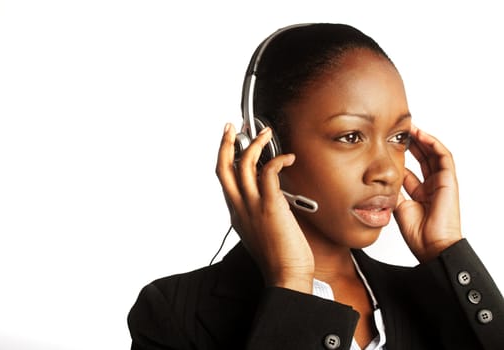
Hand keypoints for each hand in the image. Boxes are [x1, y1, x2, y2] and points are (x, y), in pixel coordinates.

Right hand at [215, 123, 313, 292]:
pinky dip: (278, 160)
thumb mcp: (260, 232)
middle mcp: (240, 207)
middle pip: (223, 168)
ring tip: (265, 133)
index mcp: (236, 213)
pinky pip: (269, 174)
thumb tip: (270, 199)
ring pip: (244, 165)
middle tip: (231, 127)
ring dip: (254, 144)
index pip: (224, 179)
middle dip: (225, 143)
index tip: (230, 144)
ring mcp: (253, 206)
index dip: (225, 158)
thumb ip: (258, 213)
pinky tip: (288, 157)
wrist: (285, 275)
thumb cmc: (277, 258)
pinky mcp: (271, 206)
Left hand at [394, 125, 461, 261]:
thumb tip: (378, 180)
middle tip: (397, 131)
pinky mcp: (449, 180)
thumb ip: (390, 191)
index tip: (385, 146)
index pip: (409, 169)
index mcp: (419, 194)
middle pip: (421, 159)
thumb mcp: (396, 207)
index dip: (399, 157)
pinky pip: (443, 157)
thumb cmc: (417, 234)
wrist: (432, 246)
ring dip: (420, 139)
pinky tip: (421, 135)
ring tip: (408, 127)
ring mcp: (441, 182)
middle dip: (410, 144)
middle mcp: (431, 186)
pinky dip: (433, 144)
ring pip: (432, 154)